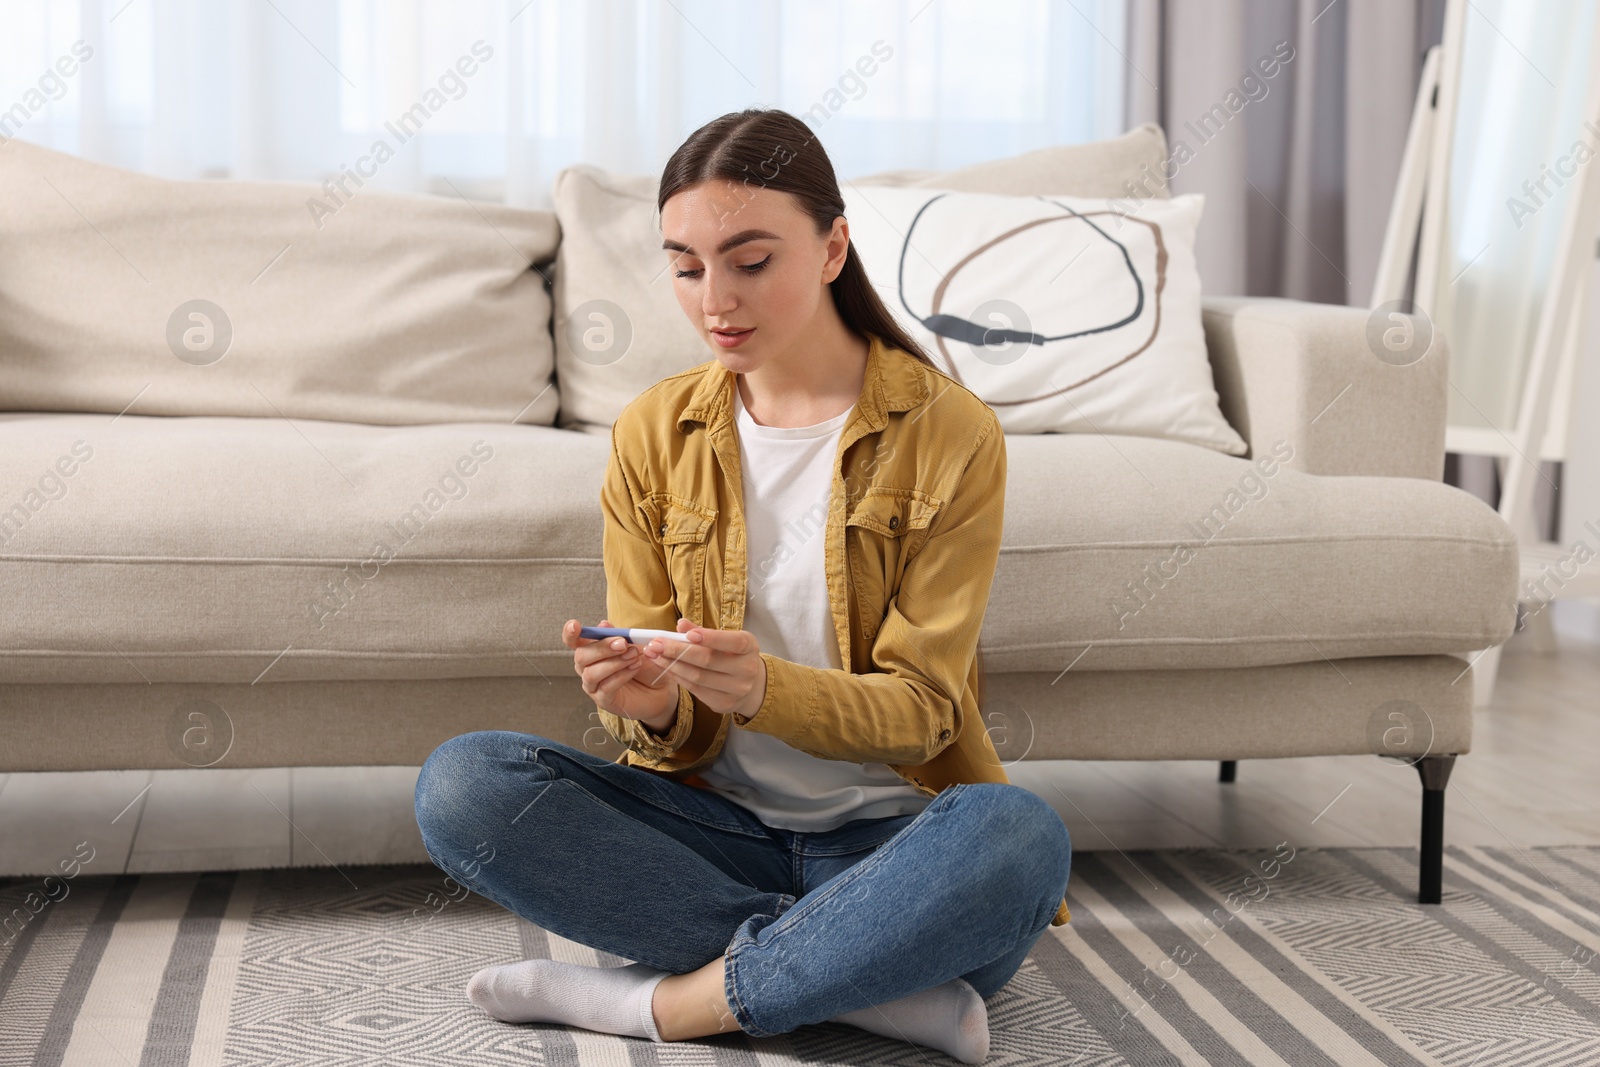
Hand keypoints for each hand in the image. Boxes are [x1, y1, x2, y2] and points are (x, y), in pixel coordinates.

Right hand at [563, 618, 677, 723]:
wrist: (661, 687)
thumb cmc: (645, 664)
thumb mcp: (636, 645)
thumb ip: (620, 635)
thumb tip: (603, 624)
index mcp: (591, 650)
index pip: (573, 641)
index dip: (570, 633)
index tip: (575, 625)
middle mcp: (587, 668)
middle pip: (581, 656)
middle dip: (602, 648)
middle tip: (623, 643)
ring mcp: (593, 686)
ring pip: (591, 673)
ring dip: (614, 662)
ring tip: (634, 656)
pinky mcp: (603, 700)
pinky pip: (606, 687)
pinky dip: (621, 675)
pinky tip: (634, 667)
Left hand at [638, 618, 766, 720]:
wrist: (750, 685)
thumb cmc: (732, 655)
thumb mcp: (724, 639)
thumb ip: (702, 631)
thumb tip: (681, 624)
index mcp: (749, 647)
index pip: (732, 641)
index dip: (710, 638)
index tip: (688, 634)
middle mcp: (747, 669)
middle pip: (708, 660)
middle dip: (678, 651)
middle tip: (656, 644)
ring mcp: (737, 690)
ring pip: (698, 677)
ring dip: (672, 665)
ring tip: (654, 656)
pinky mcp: (724, 704)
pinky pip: (695, 689)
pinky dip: (678, 677)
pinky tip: (666, 668)